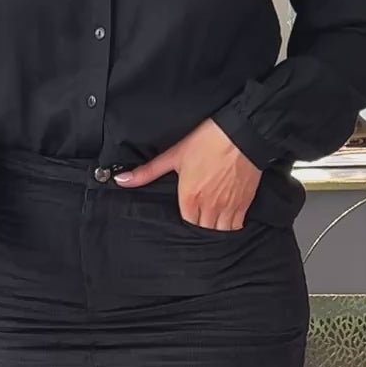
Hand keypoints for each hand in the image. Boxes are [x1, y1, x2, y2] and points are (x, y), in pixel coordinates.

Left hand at [115, 119, 260, 229]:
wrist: (241, 134)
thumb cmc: (207, 141)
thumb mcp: (174, 155)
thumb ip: (147, 172)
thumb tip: (121, 180)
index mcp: (190, 198)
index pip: (185, 225)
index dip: (183, 225)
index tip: (183, 220)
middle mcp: (209, 206)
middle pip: (202, 232)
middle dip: (198, 231)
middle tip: (195, 226)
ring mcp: (228, 206)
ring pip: (220, 232)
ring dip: (214, 231)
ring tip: (210, 226)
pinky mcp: (244, 203)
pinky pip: (236, 226)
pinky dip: (231, 227)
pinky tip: (226, 222)